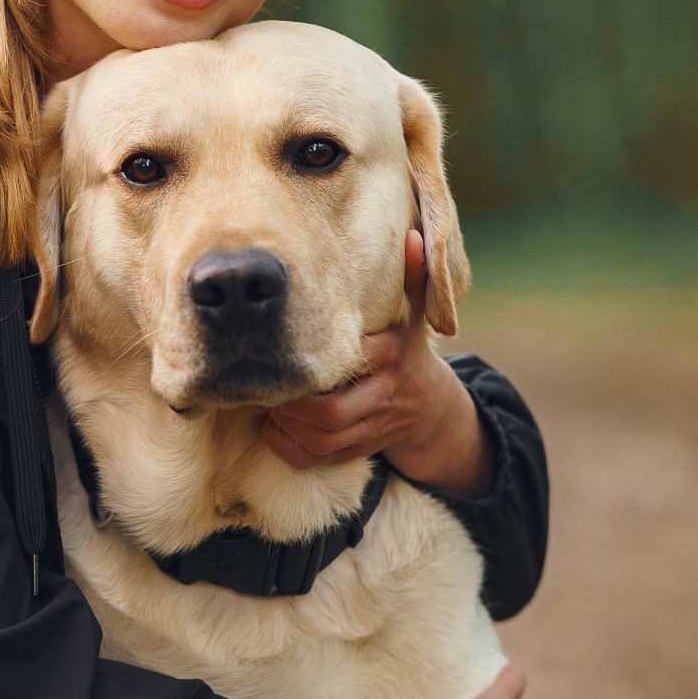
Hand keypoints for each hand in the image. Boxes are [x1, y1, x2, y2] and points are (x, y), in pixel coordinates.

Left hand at [259, 230, 492, 496]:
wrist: (433, 413)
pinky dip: (286, 446)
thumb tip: (414, 239)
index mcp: (391, 355)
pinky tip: (273, 424)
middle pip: (329, 411)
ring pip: (319, 440)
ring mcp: (370, 430)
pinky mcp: (355, 453)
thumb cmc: (408, 352)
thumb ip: (412, 277)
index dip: (312, 362)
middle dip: (291, 402)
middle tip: (263, 379)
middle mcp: (383, 396)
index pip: (348, 362)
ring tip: (264, 399)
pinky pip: (312, 460)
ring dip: (285, 424)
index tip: (280, 347)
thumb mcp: (413, 314)